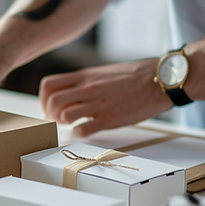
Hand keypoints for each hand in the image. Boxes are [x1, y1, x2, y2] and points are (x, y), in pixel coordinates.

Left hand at [39, 58, 174, 136]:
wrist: (160, 79)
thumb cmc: (135, 75)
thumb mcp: (104, 72)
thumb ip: (85, 82)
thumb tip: (71, 93)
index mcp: (85, 76)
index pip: (49, 85)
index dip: (44, 99)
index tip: (50, 107)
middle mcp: (88, 89)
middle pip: (52, 102)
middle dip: (51, 114)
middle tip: (60, 119)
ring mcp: (98, 104)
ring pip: (65, 116)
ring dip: (65, 124)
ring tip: (74, 124)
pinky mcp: (110, 119)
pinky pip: (84, 130)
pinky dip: (80, 133)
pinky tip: (86, 130)